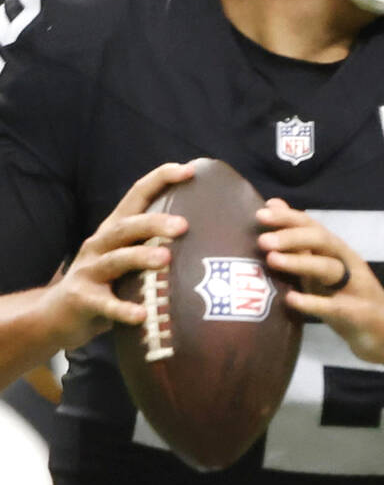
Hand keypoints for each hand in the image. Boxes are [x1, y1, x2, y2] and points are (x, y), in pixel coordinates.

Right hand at [43, 162, 193, 349]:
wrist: (59, 315)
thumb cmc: (112, 282)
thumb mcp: (132, 257)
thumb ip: (163, 245)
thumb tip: (223, 239)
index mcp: (116, 227)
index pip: (138, 194)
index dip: (161, 178)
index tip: (190, 169)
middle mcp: (101, 243)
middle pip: (128, 226)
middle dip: (155, 222)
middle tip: (184, 226)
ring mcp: (89, 270)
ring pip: (116, 260)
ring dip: (140, 258)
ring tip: (166, 260)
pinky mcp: (82, 299)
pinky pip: (105, 304)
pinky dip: (123, 309)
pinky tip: (141, 315)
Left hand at [257, 200, 383, 381]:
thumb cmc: (347, 298)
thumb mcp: (322, 269)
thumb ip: (299, 243)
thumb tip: (273, 207)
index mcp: (337, 252)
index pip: (313, 226)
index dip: (288, 219)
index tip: (261, 214)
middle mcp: (347, 263)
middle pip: (322, 241)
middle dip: (292, 237)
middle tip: (264, 241)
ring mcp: (354, 287)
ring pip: (329, 268)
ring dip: (300, 262)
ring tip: (272, 260)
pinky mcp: (357, 314)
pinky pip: (333, 306)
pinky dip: (312, 302)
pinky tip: (291, 299)